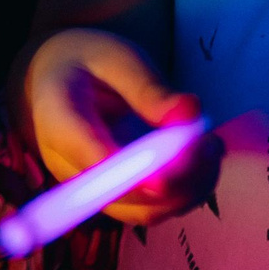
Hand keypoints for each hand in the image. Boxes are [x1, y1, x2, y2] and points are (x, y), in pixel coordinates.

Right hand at [20, 28, 220, 224]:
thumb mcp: (117, 58)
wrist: (58, 80)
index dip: (127, 174)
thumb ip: (149, 87)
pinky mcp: (110, 197)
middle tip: (211, 142)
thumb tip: (190, 113)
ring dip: (188, 188)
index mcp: (56, 118)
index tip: (167, 179)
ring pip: (143, 211)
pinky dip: (185, 191)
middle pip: (120, 197)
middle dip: (176, 181)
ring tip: (212, 145)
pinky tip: (202, 159)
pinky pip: (152, 208)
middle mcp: (66, 164)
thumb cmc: (87, 62)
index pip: (87, 156)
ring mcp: (88, 188)